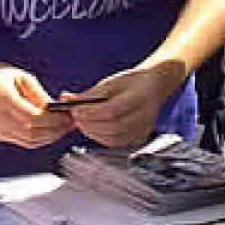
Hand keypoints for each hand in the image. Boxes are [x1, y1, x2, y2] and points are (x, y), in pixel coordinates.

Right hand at [0, 58, 73, 148]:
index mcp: (3, 99)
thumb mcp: (21, 76)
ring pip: (29, 141)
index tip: (66, 116)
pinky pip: (23, 142)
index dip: (52, 120)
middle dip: (55, 131)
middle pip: (32, 133)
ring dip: (49, 138)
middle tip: (69, 124)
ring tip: (63, 129)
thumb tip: (55, 108)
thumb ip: (38, 94)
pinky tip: (49, 132)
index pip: (32, 117)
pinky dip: (39, 139)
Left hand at [63, 64, 181, 148]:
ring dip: (93, 132)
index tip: (75, 110)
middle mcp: (145, 116)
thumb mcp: (111, 82)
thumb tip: (68, 100)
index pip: (113, 110)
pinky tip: (94, 129)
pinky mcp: (140, 138)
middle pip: (113, 127)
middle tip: (75, 118)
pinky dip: (102, 138)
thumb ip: (91, 94)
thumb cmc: (133, 82)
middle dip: (90, 124)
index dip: (91, 112)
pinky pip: (118, 143)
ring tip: (82, 123)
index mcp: (140, 97)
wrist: (155, 85)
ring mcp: (144, 129)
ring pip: (115, 139)